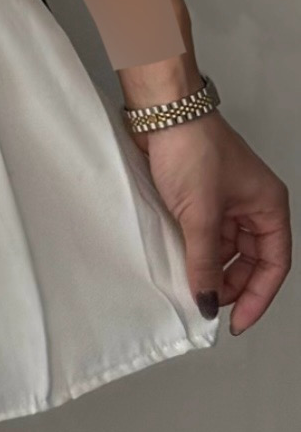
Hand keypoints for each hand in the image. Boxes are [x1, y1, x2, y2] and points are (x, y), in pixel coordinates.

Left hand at [130, 111, 290, 335]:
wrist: (158, 110)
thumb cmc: (191, 148)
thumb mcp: (200, 214)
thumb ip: (204, 262)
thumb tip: (206, 300)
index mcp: (268, 206)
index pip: (273, 264)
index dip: (257, 297)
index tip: (236, 321)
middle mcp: (251, 204)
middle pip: (250, 260)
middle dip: (230, 284)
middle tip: (206, 303)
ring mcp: (224, 199)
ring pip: (224, 248)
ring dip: (210, 267)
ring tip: (190, 286)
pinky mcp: (198, 194)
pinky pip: (203, 233)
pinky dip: (194, 250)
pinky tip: (180, 263)